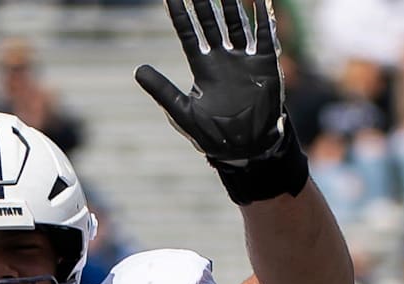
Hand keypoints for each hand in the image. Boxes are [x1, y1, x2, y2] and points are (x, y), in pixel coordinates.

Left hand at [136, 0, 284, 162]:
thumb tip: (138, 70)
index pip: (188, 33)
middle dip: (203, 1)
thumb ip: (162, 90)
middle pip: (211, 23)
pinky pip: (265, 36)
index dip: (180, 13)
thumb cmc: (211, 134)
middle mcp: (222, 59)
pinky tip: (260, 0)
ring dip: (231, 3)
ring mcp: (244, 60)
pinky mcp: (265, 65)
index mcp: (203, 68)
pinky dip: (264, 18)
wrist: (244, 149)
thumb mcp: (182, 112)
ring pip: (236, 23)